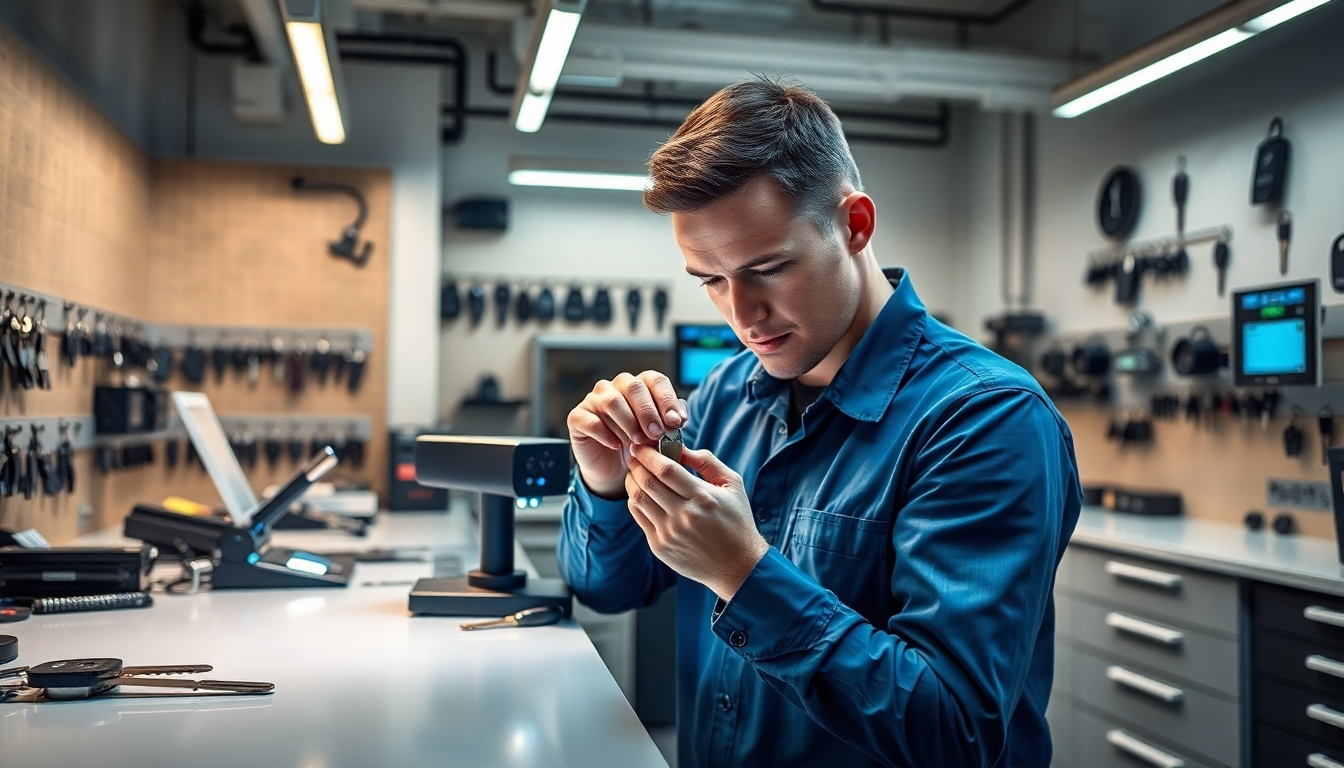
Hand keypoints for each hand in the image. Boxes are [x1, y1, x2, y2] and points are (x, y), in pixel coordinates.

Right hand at [567, 371, 687, 499]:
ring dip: (629, 422)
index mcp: (639, 385)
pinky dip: (605, 433)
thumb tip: (680, 417)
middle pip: (634, 387)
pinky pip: (590, 420)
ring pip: (612, 401)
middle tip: (657, 434)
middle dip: (648, 412)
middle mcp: (615, 387)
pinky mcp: (577, 417)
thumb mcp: (659, 434)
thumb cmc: (638, 445)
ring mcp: (594, 400)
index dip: (667, 399)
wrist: (614, 467)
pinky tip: (616, 446)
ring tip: (639, 442)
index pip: (655, 380)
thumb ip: (670, 422)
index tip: (677, 422)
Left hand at [625, 444, 768, 601]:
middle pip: (648, 482)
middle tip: (635, 456)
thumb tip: (681, 448)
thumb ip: (708, 462)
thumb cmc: (736, 521)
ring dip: (632, 481)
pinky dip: (635, 501)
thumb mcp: (732, 485)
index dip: (649, 455)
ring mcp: (670, 533)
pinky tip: (640, 493)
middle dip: (637, 465)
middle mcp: (684, 516)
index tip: (642, 446)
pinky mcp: (660, 546)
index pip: (666, 470)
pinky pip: (639, 517)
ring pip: (638, 499)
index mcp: (703, 498)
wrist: (737, 565)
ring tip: (635, 473)